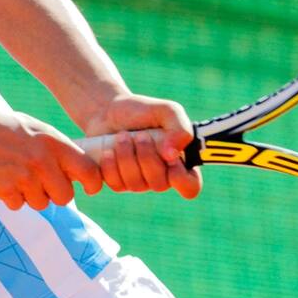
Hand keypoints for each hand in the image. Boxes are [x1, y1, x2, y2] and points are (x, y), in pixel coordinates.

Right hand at [0, 104, 103, 210]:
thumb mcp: (30, 127)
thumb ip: (52, 146)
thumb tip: (74, 168)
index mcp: (51, 140)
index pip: (87, 169)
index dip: (92, 183)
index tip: (90, 188)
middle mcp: (42, 160)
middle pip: (65, 195)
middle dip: (55, 194)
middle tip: (42, 184)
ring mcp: (24, 177)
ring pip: (41, 203)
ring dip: (31, 196)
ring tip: (16, 176)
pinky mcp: (6, 190)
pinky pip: (18, 205)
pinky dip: (11, 197)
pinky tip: (1, 179)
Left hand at [80, 94, 202, 199]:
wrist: (107, 111)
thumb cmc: (141, 111)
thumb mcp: (167, 111)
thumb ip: (180, 129)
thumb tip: (172, 155)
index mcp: (179, 162)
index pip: (190, 187)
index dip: (180, 178)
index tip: (170, 158)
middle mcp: (161, 176)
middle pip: (159, 184)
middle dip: (146, 157)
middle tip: (140, 135)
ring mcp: (140, 182)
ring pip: (136, 185)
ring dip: (126, 157)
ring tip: (121, 136)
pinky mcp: (119, 183)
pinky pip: (117, 184)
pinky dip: (111, 165)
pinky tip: (109, 150)